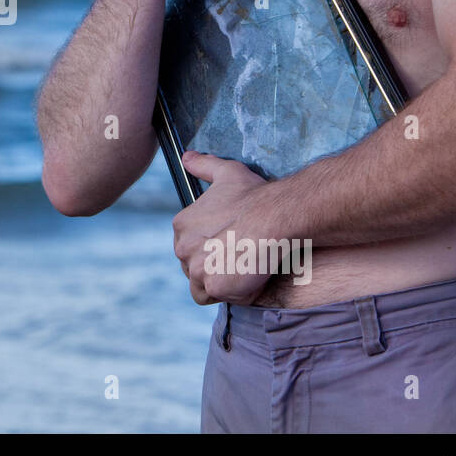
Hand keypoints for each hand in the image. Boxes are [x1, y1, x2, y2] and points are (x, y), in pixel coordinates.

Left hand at [171, 150, 271, 304]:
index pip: (189, 247)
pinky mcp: (214, 287)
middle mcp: (182, 249)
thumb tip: (186, 157)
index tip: (230, 244)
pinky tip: (250, 279)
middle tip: (240, 258)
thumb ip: (204, 165)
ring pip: (203, 286)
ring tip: (245, 270)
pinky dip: (234, 294)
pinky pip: (220, 298)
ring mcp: (196, 270)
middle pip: (194, 268)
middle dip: (214, 267)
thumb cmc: (253, 195)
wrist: (274, 217)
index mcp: (181, 226)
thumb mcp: (226, 172)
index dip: (211, 249)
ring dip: (222, 282)